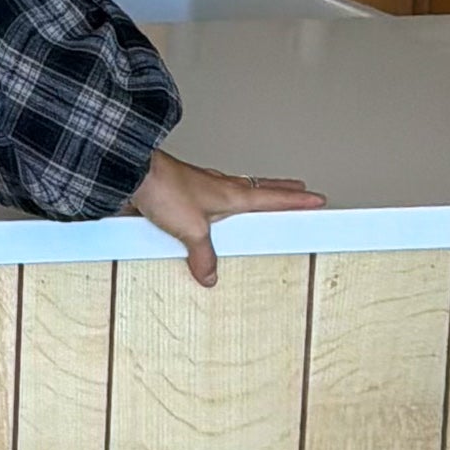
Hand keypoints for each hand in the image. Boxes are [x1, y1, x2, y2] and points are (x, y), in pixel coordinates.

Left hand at [131, 151, 324, 289]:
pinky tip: (208, 220)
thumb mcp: (191, 230)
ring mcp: (200, 190)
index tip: (317, 198)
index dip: (297, 199)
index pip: (273, 197)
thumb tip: (211, 275)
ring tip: (259, 200)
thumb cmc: (164, 189)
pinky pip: (206, 205)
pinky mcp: (180, 196)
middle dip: (280, 189)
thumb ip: (204, 256)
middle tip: (296, 188)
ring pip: (234, 192)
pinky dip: (217, 207)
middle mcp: (219, 188)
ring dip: (251, 193)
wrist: (132, 174)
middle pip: (258, 188)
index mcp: (232, 194)